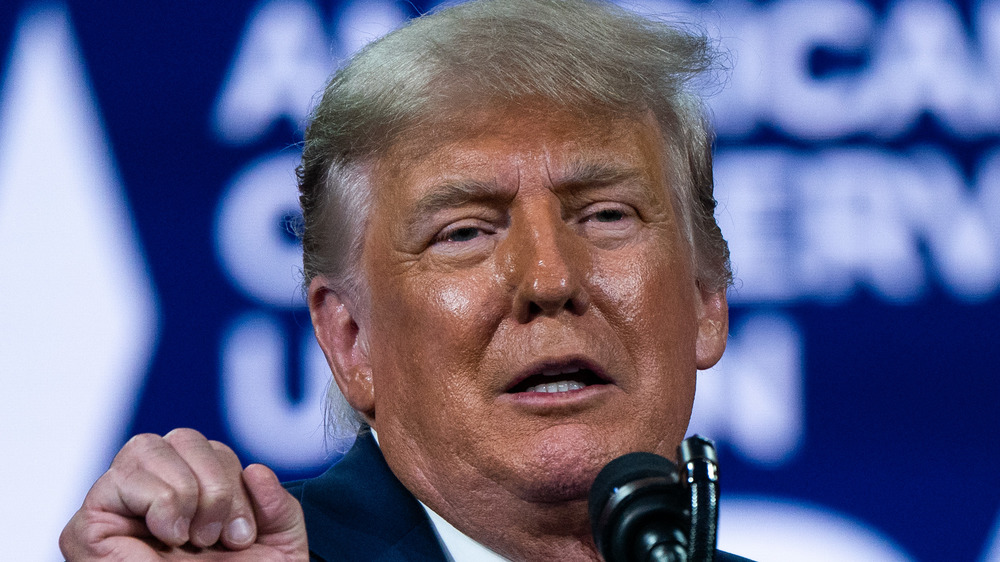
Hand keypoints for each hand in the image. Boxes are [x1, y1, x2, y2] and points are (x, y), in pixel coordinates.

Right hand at [60, 428, 308, 560]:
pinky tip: (165, 537)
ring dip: (185, 493)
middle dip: (215, 486)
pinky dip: (158, 503)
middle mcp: (152, 491)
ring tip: (187, 538)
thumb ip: (281, 508)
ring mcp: (116, 506)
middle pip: (183, 438)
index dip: (234, 485)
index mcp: (193, 491)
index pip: (210, 448)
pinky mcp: (86, 528)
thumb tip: (258, 471)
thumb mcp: (278, 548)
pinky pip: (118, 479)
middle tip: (214, 538)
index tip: (240, 538)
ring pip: (147, 447)